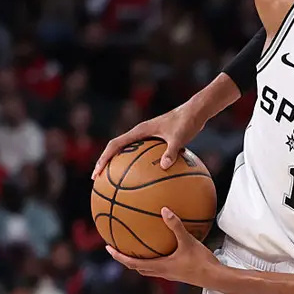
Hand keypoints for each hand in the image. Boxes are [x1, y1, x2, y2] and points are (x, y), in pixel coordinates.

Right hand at [92, 102, 206, 178]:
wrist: (197, 111)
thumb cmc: (188, 122)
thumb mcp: (180, 137)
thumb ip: (171, 151)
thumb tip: (164, 167)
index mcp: (140, 131)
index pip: (115, 145)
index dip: (103, 158)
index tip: (97, 173)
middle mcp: (141, 133)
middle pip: (117, 149)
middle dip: (106, 163)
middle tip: (100, 180)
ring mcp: (148, 136)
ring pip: (129, 151)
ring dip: (121, 164)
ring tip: (117, 182)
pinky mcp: (157, 139)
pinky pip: (144, 154)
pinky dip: (141, 165)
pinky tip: (149, 179)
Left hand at [106, 208, 220, 285]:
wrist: (215, 277)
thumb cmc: (201, 261)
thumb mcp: (188, 242)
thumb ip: (176, 226)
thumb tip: (164, 209)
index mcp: (160, 266)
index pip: (132, 263)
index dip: (118, 256)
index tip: (108, 247)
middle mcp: (162, 272)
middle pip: (138, 268)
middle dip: (126, 259)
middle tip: (118, 248)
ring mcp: (170, 274)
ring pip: (149, 269)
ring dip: (140, 261)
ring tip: (137, 248)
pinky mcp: (178, 273)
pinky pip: (161, 266)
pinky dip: (156, 258)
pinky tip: (164, 248)